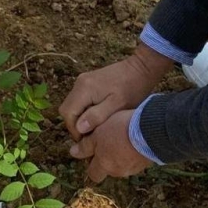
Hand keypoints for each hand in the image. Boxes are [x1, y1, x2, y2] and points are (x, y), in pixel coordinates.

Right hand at [59, 44, 173, 140]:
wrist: (141, 67)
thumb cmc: (133, 88)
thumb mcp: (118, 105)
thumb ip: (97, 116)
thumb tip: (79, 128)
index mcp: (84, 89)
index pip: (68, 114)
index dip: (74, 130)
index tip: (86, 140)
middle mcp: (79, 83)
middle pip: (66, 109)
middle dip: (74, 125)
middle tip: (89, 136)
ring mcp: (82, 81)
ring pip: (71, 105)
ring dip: (79, 118)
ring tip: (94, 127)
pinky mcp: (87, 82)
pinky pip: (78, 100)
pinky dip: (83, 110)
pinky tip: (97, 115)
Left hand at [69, 110, 151, 182]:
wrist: (151, 130)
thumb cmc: (120, 130)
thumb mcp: (98, 134)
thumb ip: (86, 145)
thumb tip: (73, 153)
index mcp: (105, 165)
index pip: (93, 174)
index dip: (91, 165)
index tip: (91, 152)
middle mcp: (119, 171)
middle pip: (109, 170)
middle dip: (106, 160)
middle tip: (106, 142)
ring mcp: (134, 168)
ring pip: (122, 164)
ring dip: (120, 155)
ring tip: (121, 137)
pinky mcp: (147, 161)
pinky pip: (135, 159)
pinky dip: (132, 152)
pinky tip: (134, 139)